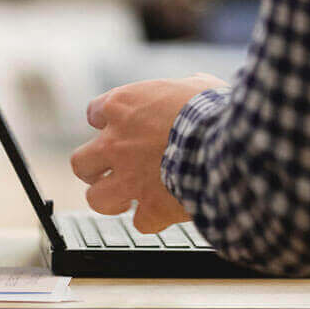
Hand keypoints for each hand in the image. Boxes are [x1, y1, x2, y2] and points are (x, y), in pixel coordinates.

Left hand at [71, 73, 227, 232]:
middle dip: (93, 169)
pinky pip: (141, 222)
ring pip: (96, 198)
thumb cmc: (214, 109)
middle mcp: (116, 143)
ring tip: (124, 199)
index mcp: (123, 107)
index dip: (106, 122)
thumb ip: (183, 89)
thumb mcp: (197, 85)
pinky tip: (162, 215)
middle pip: (81, 162)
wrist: (228, 144)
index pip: (95, 113)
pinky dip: (152, 219)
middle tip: (109, 171)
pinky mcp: (151, 207)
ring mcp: (129, 178)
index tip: (117, 126)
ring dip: (110, 199)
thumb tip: (194, 85)